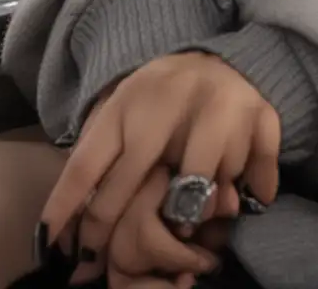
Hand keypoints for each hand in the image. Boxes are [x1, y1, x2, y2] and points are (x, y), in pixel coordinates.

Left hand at [40, 51, 279, 276]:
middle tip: (114, 258)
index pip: (88, 163)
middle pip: (140, 182)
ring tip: (190, 217)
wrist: (220, 59)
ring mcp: (221, 106)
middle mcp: (174, 100)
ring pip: (202, 189)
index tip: (55, 250)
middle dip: (122, 228)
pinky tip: (241, 195)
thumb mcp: (119, 117)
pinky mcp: (262, 116)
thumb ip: (93, 162)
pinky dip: (252, 191)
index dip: (67, 210)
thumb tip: (55, 232)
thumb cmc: (159, 103)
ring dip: (196, 212)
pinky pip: (256, 175)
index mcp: (129, 101)